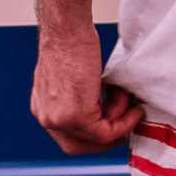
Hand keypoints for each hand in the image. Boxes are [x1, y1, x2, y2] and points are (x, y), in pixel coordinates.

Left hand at [32, 22, 139, 155]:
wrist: (67, 30)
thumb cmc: (69, 42)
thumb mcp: (68, 78)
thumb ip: (77, 98)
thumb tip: (101, 109)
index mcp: (43, 108)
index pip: (67, 137)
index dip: (93, 136)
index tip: (113, 125)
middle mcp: (46, 117)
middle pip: (78, 146)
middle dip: (106, 139)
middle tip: (125, 125)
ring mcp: (60, 119)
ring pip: (96, 138)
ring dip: (119, 122)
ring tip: (127, 99)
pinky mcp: (76, 115)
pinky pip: (105, 131)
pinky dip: (123, 122)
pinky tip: (132, 109)